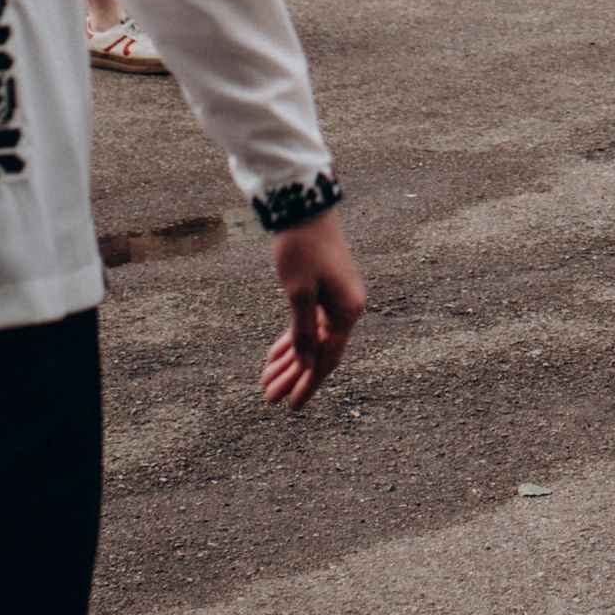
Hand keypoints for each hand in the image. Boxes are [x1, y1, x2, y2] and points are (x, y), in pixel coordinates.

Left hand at [260, 209, 366, 408]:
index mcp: (346, 312)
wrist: (305, 208)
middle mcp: (347, 308)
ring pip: (312, 339)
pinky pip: (309, 323)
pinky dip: (293, 338)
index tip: (291, 406)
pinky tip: (275, 354)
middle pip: (318, 352)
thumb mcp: (298, 293)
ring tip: (267, 380)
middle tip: (269, 398)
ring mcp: (337, 298)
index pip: (327, 359)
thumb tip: (306, 363)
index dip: (308, 384)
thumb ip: (302, 332)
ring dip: (290, 360)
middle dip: (293, 376)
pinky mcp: (326, 289)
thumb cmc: (302, 249)